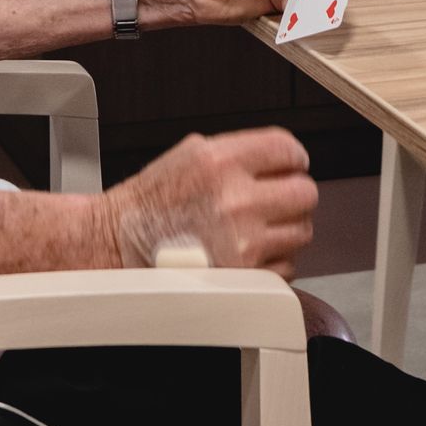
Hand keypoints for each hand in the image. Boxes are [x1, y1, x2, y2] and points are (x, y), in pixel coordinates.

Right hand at [104, 128, 317, 276]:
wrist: (119, 244)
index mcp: (221, 162)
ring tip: (259, 226)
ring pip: (302, 231)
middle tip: (276, 198)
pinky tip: (249, 251)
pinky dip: (274, 261)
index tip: (290, 165)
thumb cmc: (152, 202)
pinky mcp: (244, 276)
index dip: (293, 157)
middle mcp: (235, 200)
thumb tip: (285, 156)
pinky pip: (286, 267)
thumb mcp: (192, 152)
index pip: (289, 149)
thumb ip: (241, 151)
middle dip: (293, 194)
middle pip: (305, 192)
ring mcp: (242, 241)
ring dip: (286, 228)